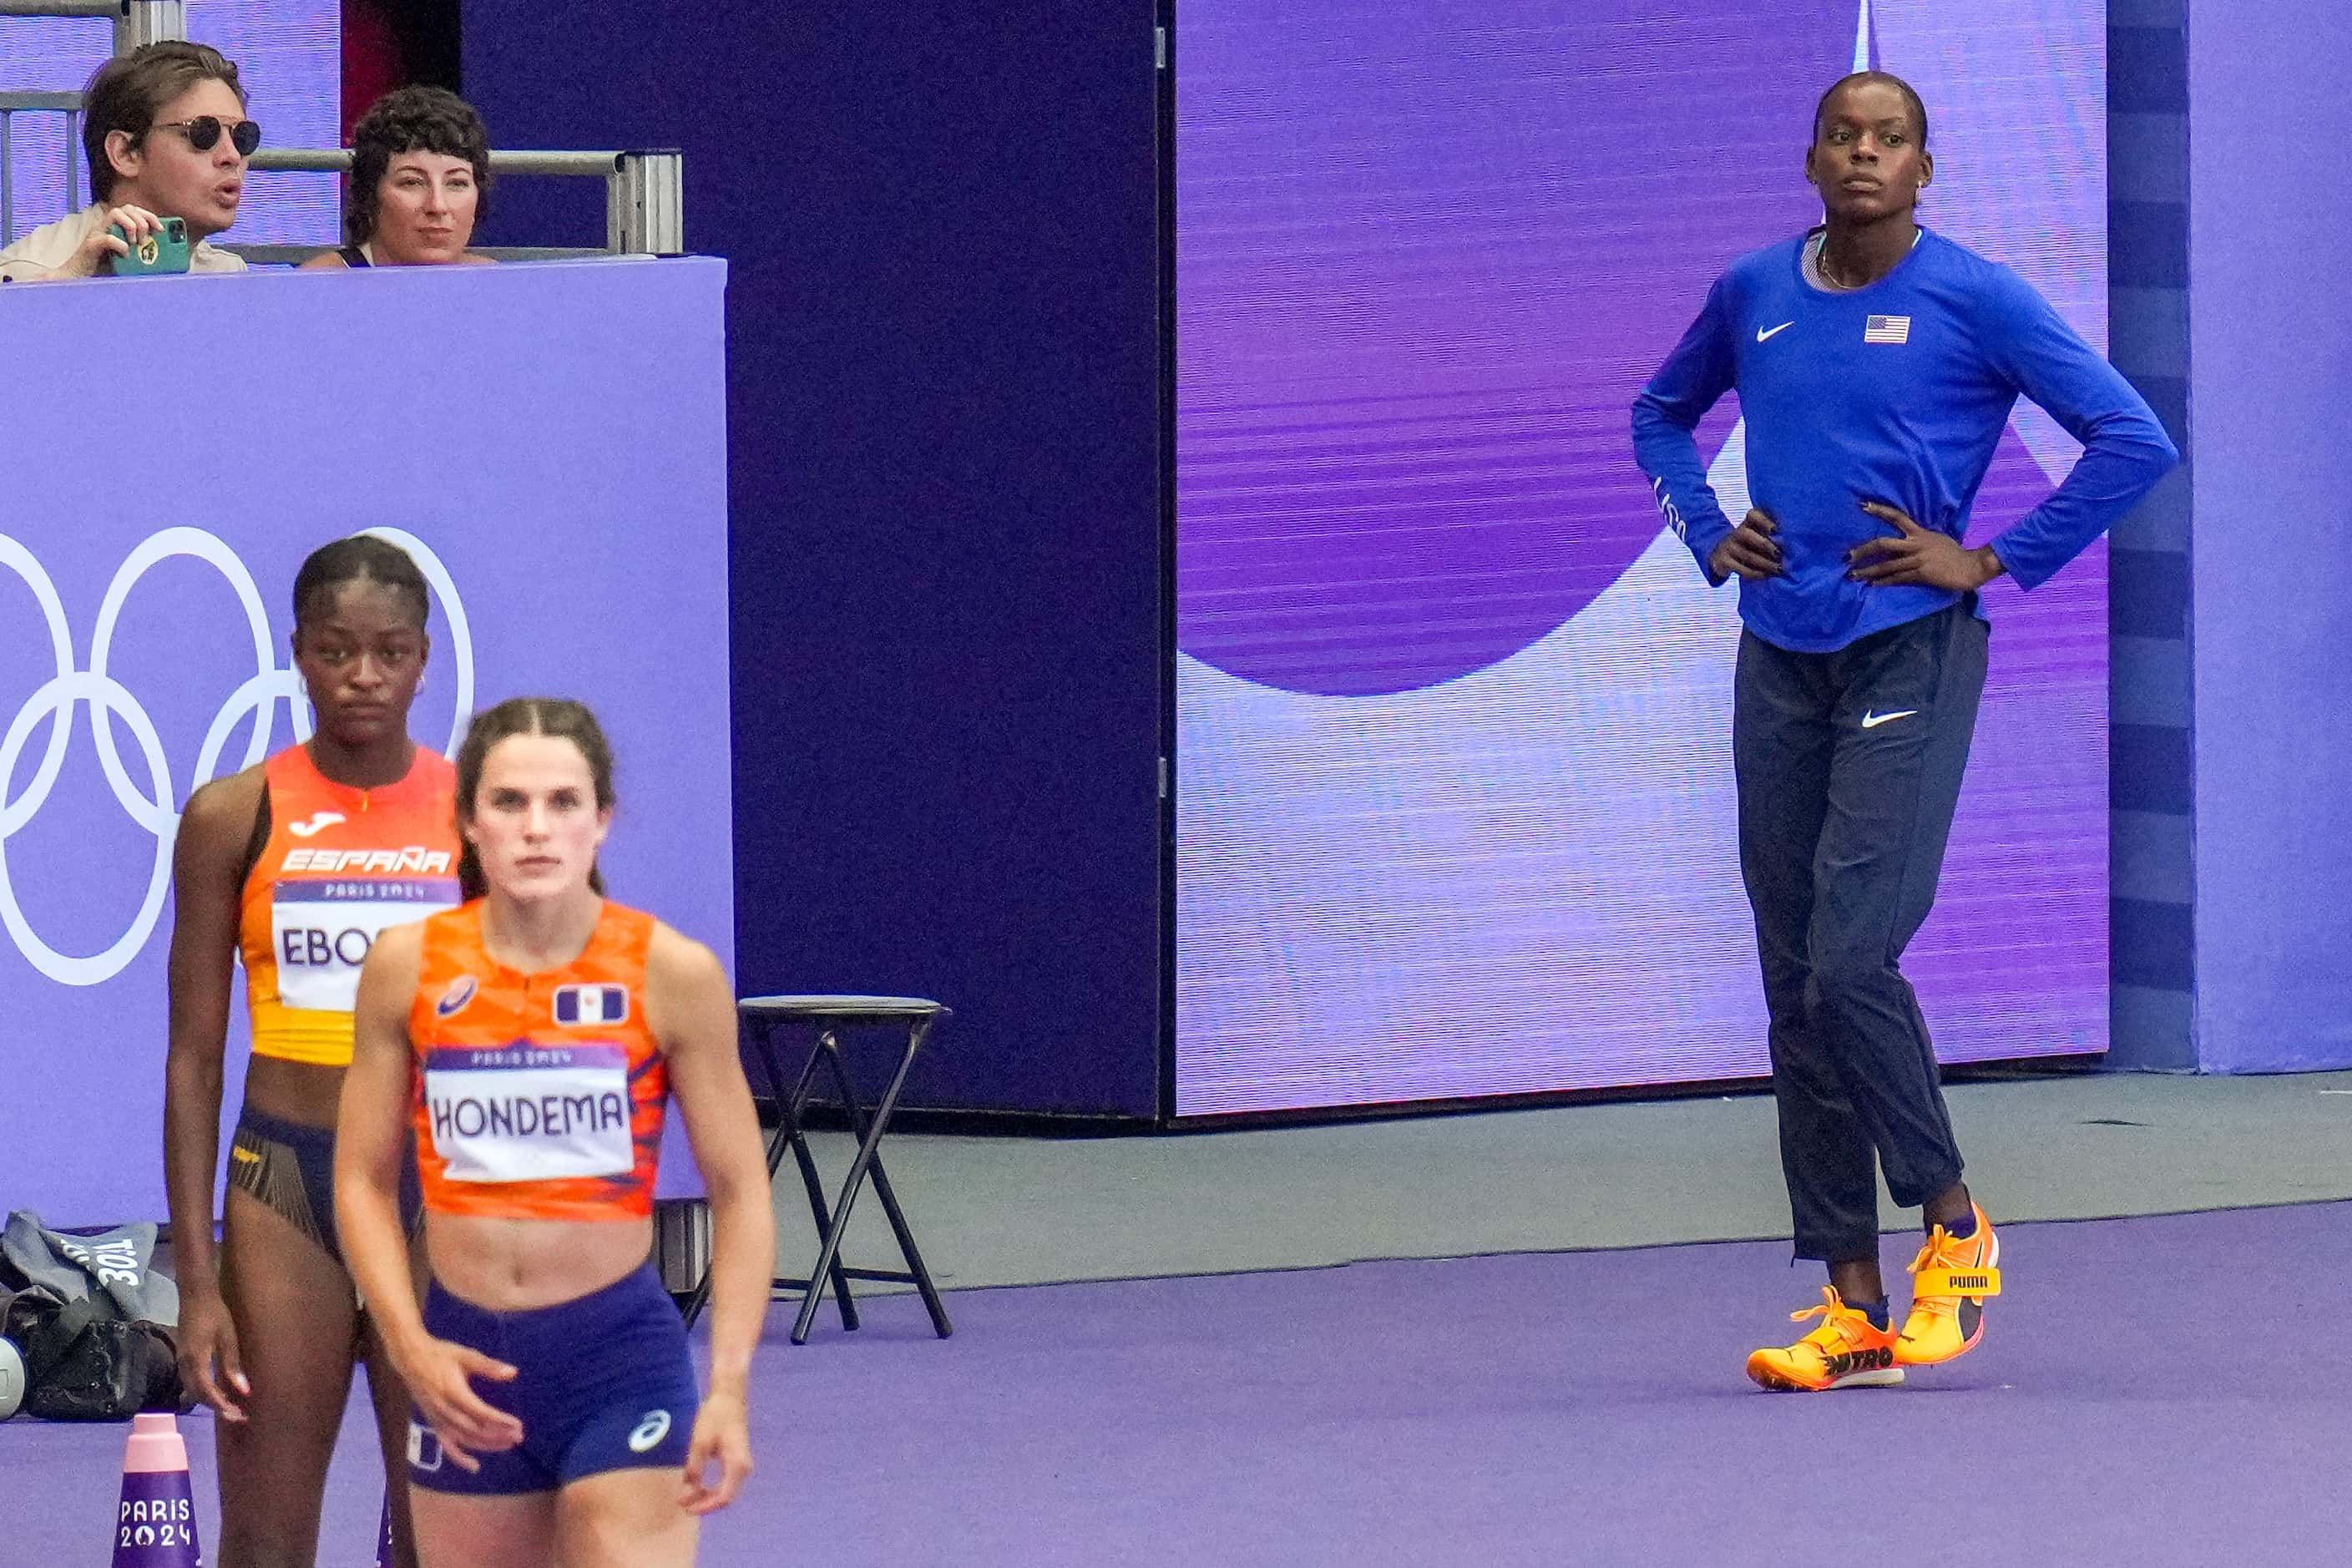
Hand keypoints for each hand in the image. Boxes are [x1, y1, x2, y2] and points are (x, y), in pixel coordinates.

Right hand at [60, 204, 164, 279]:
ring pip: (115, 213)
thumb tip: (164, 252)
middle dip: (142, 221)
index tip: (160, 229)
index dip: (149, 215)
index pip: (133, 209)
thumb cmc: (106, 267)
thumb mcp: (128, 256)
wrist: (80, 278)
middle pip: (127, 208)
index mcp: (115, 226)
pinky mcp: (91, 245)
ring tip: (134, 244)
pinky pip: (107, 237)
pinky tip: (125, 255)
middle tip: (145, 240)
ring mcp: (97, 232)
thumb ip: (140, 249)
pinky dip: (120, 245)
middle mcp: (106, 225)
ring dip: (130, 227)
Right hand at [173, 1287, 248, 1421]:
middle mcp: (184, 1365)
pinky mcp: (183, 1358)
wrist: (195, 1296)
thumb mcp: (228, 1338)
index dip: (221, 1406)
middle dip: (217, 1407)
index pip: (207, 1392)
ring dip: (210, 1401)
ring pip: (192, 1390)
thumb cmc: (215, 1313)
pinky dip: (204, 1391)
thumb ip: (232, 1365)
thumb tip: (244, 1391)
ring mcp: (181, 1361)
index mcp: (195, 1360)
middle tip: (238, 1416)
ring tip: (230, 1408)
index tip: (237, 1416)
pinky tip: (217, 1392)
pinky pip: (191, 1381)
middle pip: (198, 1395)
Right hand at [397, 1335, 521, 1473]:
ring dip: (487, 1444)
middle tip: (519, 1436)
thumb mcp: (466, 1356)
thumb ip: (489, 1366)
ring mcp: (438, 1419)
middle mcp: (445, 1410)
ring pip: (464, 1439)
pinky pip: (446, 1445)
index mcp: (454, 1392)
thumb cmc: (441, 1354)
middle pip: (475, 1429)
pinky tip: (474, 1466)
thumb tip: (513, 1372)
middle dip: (498, 1435)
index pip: (480, 1412)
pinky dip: (459, 1458)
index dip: (499, 1421)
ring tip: (508, 1444)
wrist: (410, 1359)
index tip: (518, 1425)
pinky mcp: (433, 1423)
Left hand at [679, 1389, 752, 1513]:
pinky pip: (725, 1482)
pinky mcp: (737, 1460)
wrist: (729, 1396)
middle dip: (704, 1504)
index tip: (686, 1508)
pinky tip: (696, 1486)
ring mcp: (742, 1464)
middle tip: (682, 1504)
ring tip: (686, 1497)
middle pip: (726, 1497)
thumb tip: (688, 1489)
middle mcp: (743, 1468)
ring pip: (726, 1491)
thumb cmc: (715, 1416)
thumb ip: (695, 1467)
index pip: (723, 1497)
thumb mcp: (700, 1442)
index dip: (704, 1507)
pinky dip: (711, 1488)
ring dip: (707, 1497)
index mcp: (737, 1465)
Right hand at [1708, 508, 1783, 581]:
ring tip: (1779, 569)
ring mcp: (1728, 547)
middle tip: (1780, 554)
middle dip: (1765, 545)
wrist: (1722, 556)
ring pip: (1746, 554)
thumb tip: (1797, 541)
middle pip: (1746, 534)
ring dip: (1764, 563)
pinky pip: (1741, 568)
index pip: (1753, 515)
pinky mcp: (1723, 561)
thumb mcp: (1760, 535)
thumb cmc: (1751, 544)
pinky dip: (1756, 573)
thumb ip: (1774, 535)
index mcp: (1748, 522)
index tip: (1775, 530)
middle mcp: (1736, 532)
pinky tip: (1767, 575)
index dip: (1764, 521)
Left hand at [1847, 501, 2003, 589]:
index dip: (1880, 510)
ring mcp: (1917, 559)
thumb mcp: (1936, 539)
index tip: (1863, 506)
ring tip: (1852, 576)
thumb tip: (1907, 538)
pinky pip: (1897, 578)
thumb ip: (1920, 538)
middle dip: (1863, 550)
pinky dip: (1883, 582)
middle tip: (1847, 556)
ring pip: (1886, 564)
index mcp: (1920, 532)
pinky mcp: (1920, 574)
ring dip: (1868, 571)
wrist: (1970, 566)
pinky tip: (1872, 585)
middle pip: (1883, 543)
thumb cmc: (1954, 553)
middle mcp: (1916, 544)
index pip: (1897, 516)